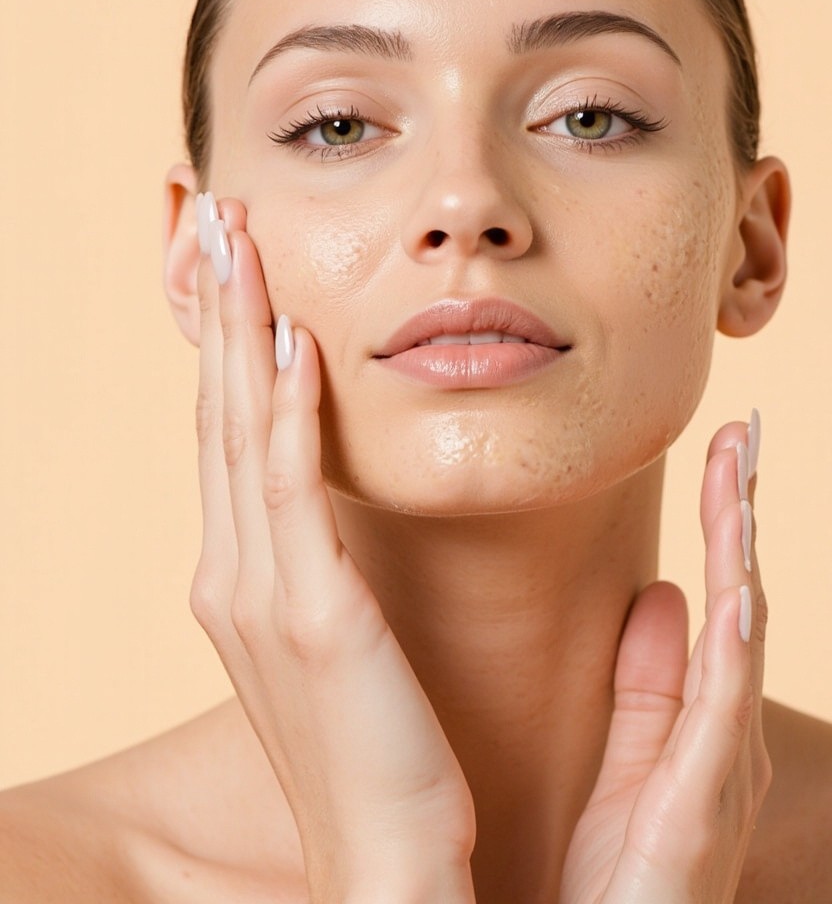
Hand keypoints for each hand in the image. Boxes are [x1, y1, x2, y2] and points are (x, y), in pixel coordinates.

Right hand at [188, 195, 475, 902]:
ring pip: (241, 433)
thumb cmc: (375, 748)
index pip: (226, 432)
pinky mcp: (318, 618)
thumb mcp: (338, 636)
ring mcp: (267, 595)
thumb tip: (328, 498)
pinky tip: (291, 343)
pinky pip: (293, 492)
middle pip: (218, 413)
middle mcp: (235, 575)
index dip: (221, 342)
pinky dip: (286, 412)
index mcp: (245, 577)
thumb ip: (322, 562)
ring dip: (238, 331)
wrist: (389, 863)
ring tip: (237, 242)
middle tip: (213, 219)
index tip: (227, 264)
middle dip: (214, 310)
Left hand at [561, 419, 768, 902]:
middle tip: (739, 438)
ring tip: (740, 482)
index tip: (723, 453)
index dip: (724, 524)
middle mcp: (728, 737)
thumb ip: (649, 683)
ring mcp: (722, 773)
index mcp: (707, 719)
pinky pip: (720, 719)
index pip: (720, 598)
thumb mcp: (631, 761)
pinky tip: (734, 596)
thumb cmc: (624, 876)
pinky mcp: (699, 815)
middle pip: (739, 603)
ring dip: (740, 558)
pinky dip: (732, 653)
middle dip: (740, 519)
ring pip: (739, 642)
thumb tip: (662, 591)